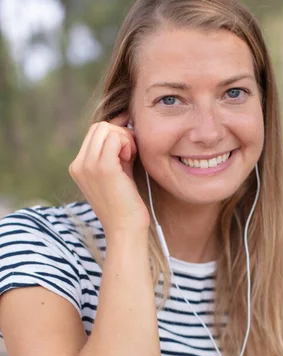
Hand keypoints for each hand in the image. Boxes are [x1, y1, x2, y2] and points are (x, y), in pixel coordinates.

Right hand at [69, 112, 149, 237]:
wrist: (125, 230)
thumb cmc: (126, 205)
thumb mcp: (117, 173)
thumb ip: (117, 152)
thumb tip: (125, 125)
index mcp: (78, 167)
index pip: (94, 134)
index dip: (115, 137)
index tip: (128, 153)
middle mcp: (78, 165)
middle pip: (98, 127)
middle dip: (119, 134)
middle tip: (131, 154)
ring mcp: (88, 166)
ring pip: (105, 128)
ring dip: (123, 137)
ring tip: (131, 157)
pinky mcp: (102, 168)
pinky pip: (114, 137)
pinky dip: (127, 143)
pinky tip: (131, 158)